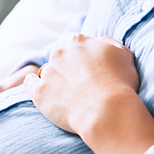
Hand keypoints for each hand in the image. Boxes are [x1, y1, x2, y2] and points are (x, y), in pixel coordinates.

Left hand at [24, 35, 153, 153]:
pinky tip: (40, 90)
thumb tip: (99, 43)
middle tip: (79, 88)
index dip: (83, 61)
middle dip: (68, 70)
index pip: (77, 47)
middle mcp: (61, 53)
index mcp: (80, 41)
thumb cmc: (120, 85)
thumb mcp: (124, 55)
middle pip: (61, 58)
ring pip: (47, 72)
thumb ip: (109, 44)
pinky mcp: (39, 92)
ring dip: (54, 80)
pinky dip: (33, 84)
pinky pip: (30, 83)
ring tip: (66, 97)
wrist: (106, 112)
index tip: (88, 73)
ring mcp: (48, 72)